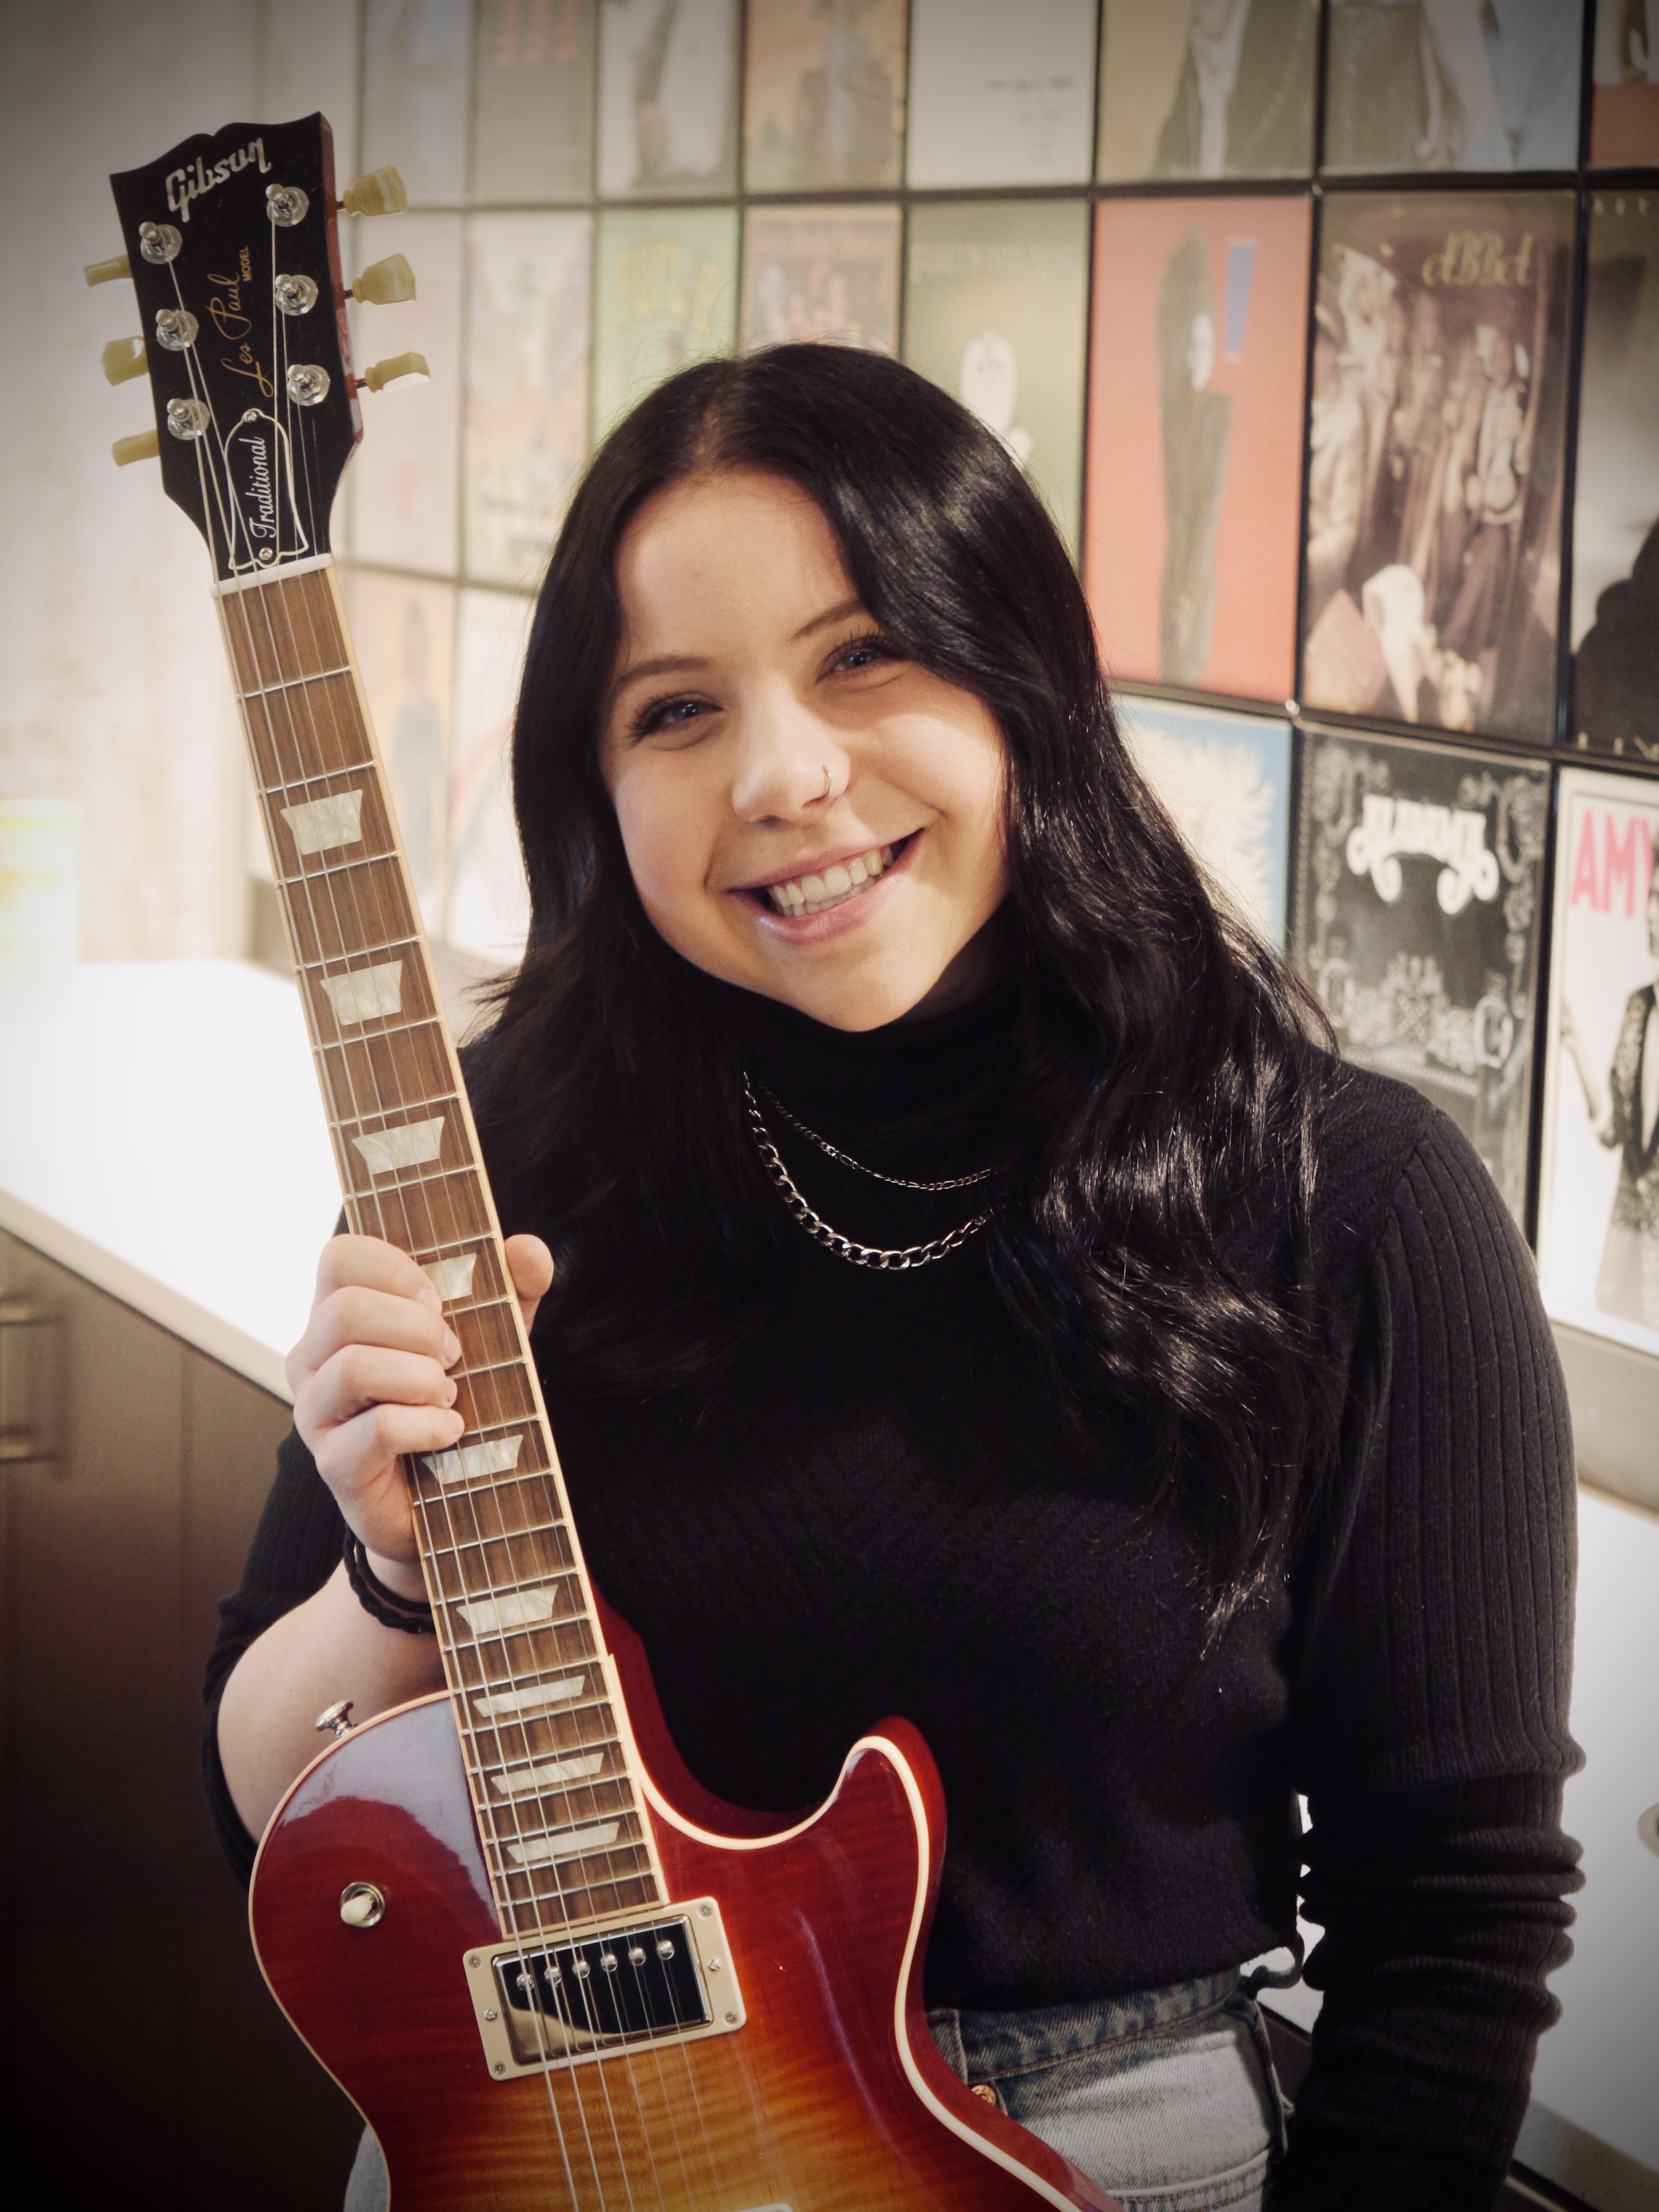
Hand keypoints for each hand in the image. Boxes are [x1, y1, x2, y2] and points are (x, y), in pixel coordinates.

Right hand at [286, 1233, 553, 1593]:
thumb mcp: (493, 1339)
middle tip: (454, 1356)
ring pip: (354, 1366)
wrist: (452, 1504)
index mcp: (339, 1314)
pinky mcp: (334, 1464)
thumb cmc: (457, 1403)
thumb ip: (513, 1289)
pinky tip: (450, 1430)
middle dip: (418, 1329)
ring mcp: (315, 1413)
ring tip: (449, 1395)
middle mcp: (312, 1358)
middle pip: (346, 1309)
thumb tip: (529, 1250)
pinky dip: (429, 1424)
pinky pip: (379, 1428)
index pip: (340, 1256)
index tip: (438, 1301)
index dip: (396, 1268)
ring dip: (423, 1378)